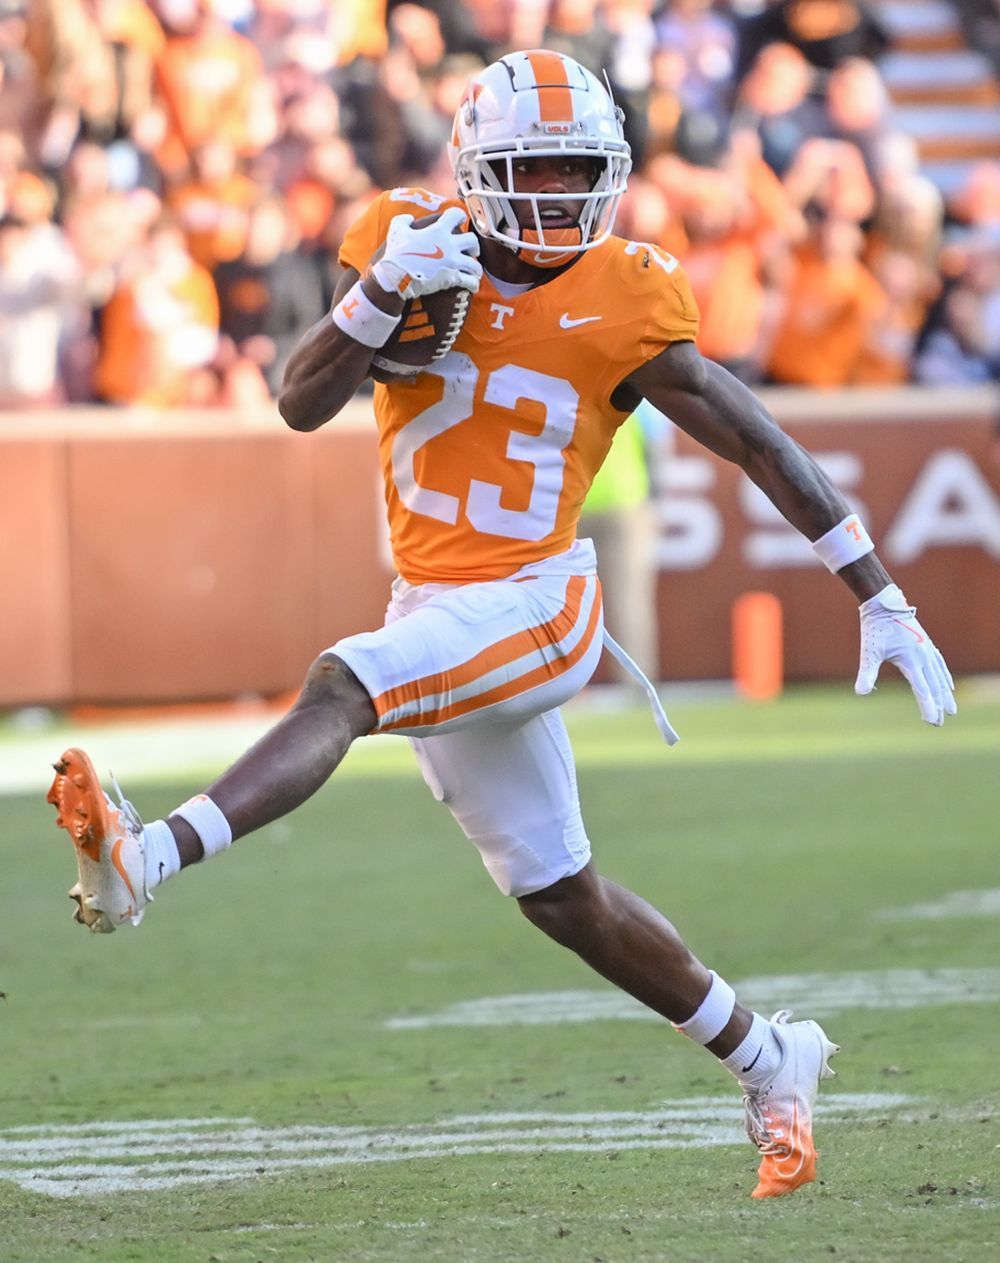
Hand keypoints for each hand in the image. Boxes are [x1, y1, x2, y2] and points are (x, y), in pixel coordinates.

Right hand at [370, 207, 481, 299]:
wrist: (396, 276)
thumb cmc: (396, 254)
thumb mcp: (396, 231)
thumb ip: (403, 220)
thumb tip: (409, 219)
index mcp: (438, 231)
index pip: (456, 215)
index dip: (460, 216)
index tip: (460, 220)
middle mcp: (449, 245)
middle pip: (472, 240)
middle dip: (473, 246)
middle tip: (470, 251)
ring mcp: (453, 262)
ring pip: (475, 264)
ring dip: (475, 268)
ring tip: (473, 272)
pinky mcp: (453, 279)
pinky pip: (470, 282)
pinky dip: (473, 284)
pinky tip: (473, 287)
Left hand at [855, 584, 956, 725]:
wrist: (884, 604)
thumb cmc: (875, 629)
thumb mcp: (869, 652)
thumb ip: (866, 673)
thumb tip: (861, 693)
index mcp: (911, 661)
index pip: (922, 690)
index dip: (928, 707)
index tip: (932, 722)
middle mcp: (923, 656)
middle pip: (934, 686)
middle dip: (938, 706)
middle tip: (939, 724)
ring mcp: (927, 649)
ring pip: (940, 677)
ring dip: (945, 694)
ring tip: (951, 710)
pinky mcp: (926, 644)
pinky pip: (940, 664)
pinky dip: (945, 677)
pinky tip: (949, 685)